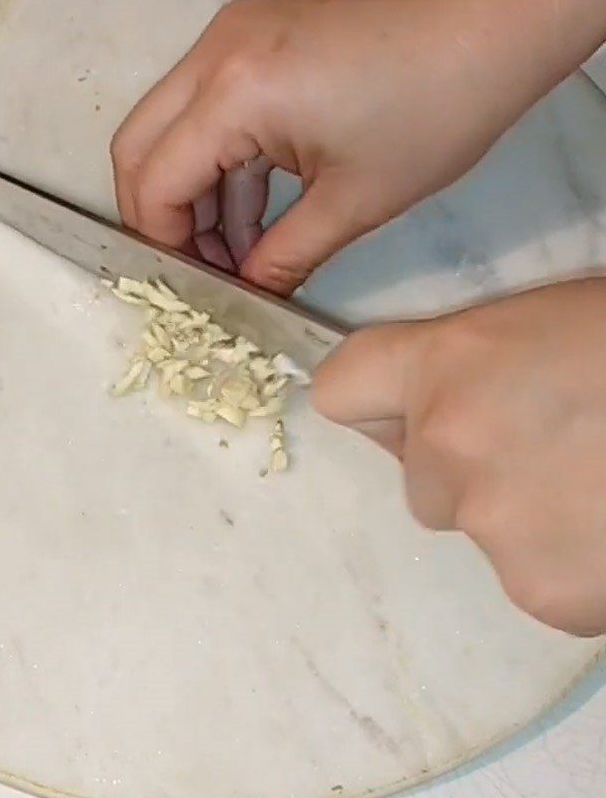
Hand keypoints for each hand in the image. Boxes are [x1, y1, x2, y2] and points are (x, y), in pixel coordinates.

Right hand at [111, 0, 605, 294]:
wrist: (501, 12)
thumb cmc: (442, 98)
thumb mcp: (356, 200)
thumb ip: (286, 256)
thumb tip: (251, 291)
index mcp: (235, 92)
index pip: (155, 182)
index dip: (165, 245)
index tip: (194, 286)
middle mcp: (217, 53)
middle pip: (139, 148)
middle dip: (161, 218)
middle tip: (200, 268)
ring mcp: (234, 36)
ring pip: (173, 128)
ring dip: (195, 193)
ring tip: (239, 253)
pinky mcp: (259, 36)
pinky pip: (212, 109)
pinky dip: (223, 162)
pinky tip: (255, 212)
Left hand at [312, 277, 605, 636]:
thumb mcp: (542, 326)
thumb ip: (464, 370)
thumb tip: (421, 417)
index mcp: (445, 367)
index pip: (343, 389)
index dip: (374, 404)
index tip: (402, 410)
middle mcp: (446, 451)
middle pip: (419, 477)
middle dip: (469, 465)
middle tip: (553, 444)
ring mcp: (494, 529)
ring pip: (477, 527)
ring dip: (522, 513)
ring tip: (597, 483)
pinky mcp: (545, 595)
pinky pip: (532, 575)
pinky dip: (568, 560)